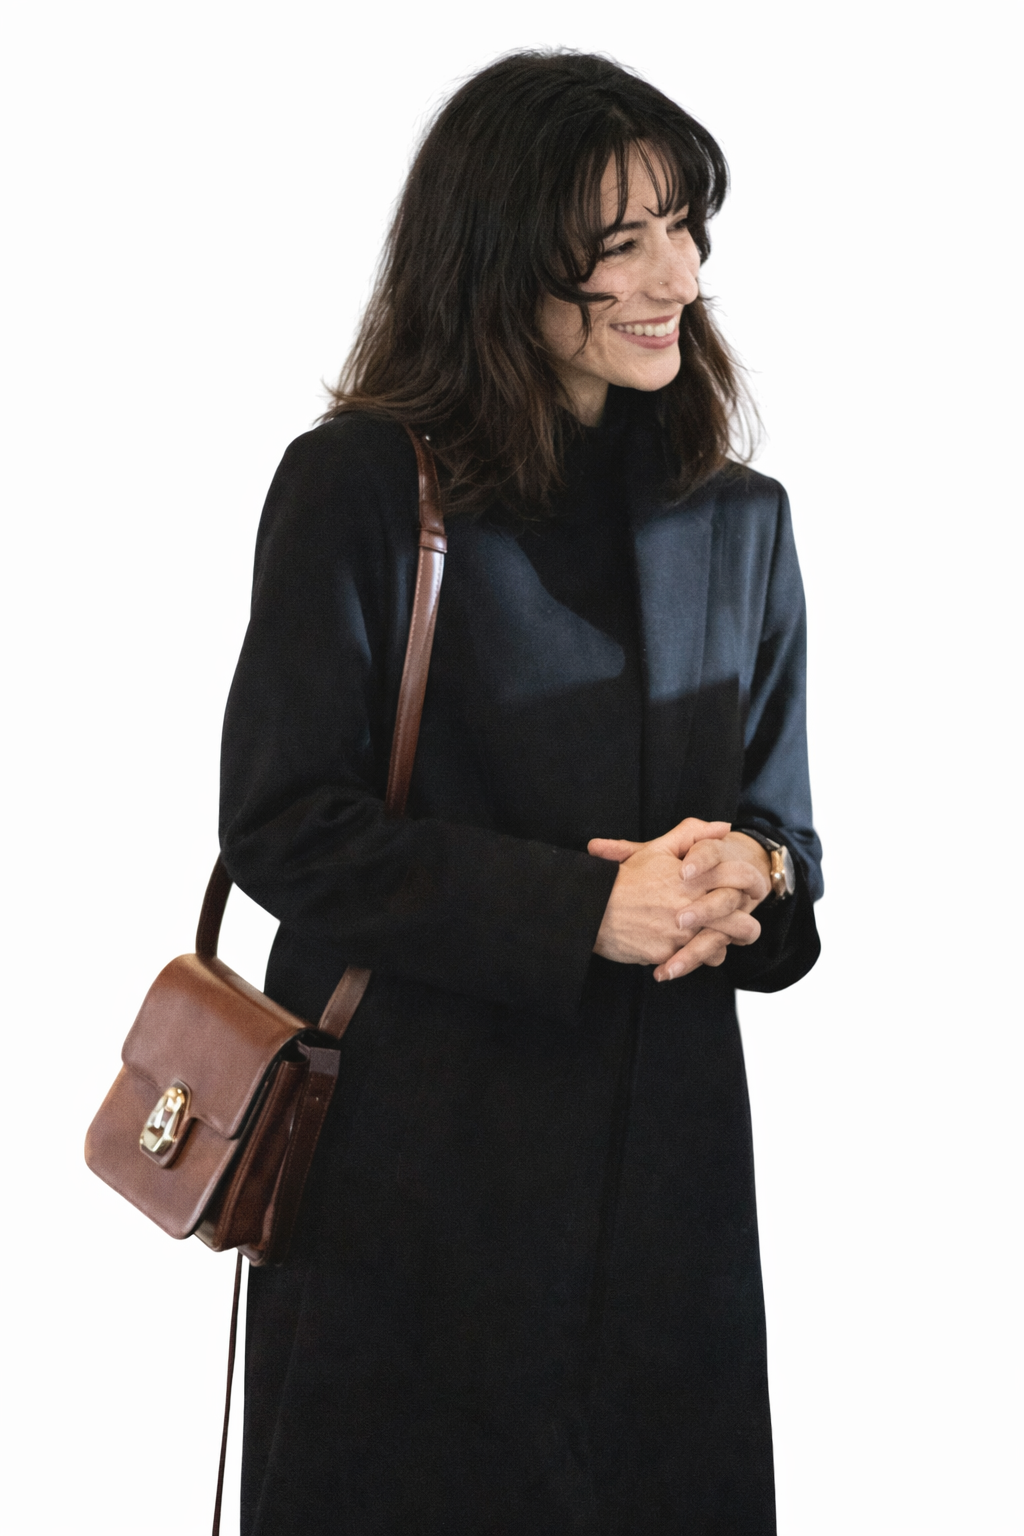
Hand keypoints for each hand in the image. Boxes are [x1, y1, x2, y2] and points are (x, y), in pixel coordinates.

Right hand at [589, 823, 770, 981]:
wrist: (593, 908)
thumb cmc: (626, 878)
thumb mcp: (657, 849)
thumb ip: (692, 834)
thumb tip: (724, 828)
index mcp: (693, 877)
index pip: (740, 878)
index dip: (753, 883)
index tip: (753, 889)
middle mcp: (692, 906)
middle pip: (741, 921)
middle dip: (745, 924)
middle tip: (742, 921)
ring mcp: (682, 932)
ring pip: (722, 945)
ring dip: (723, 943)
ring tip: (719, 938)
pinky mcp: (669, 953)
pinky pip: (697, 959)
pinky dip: (697, 955)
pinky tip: (692, 949)